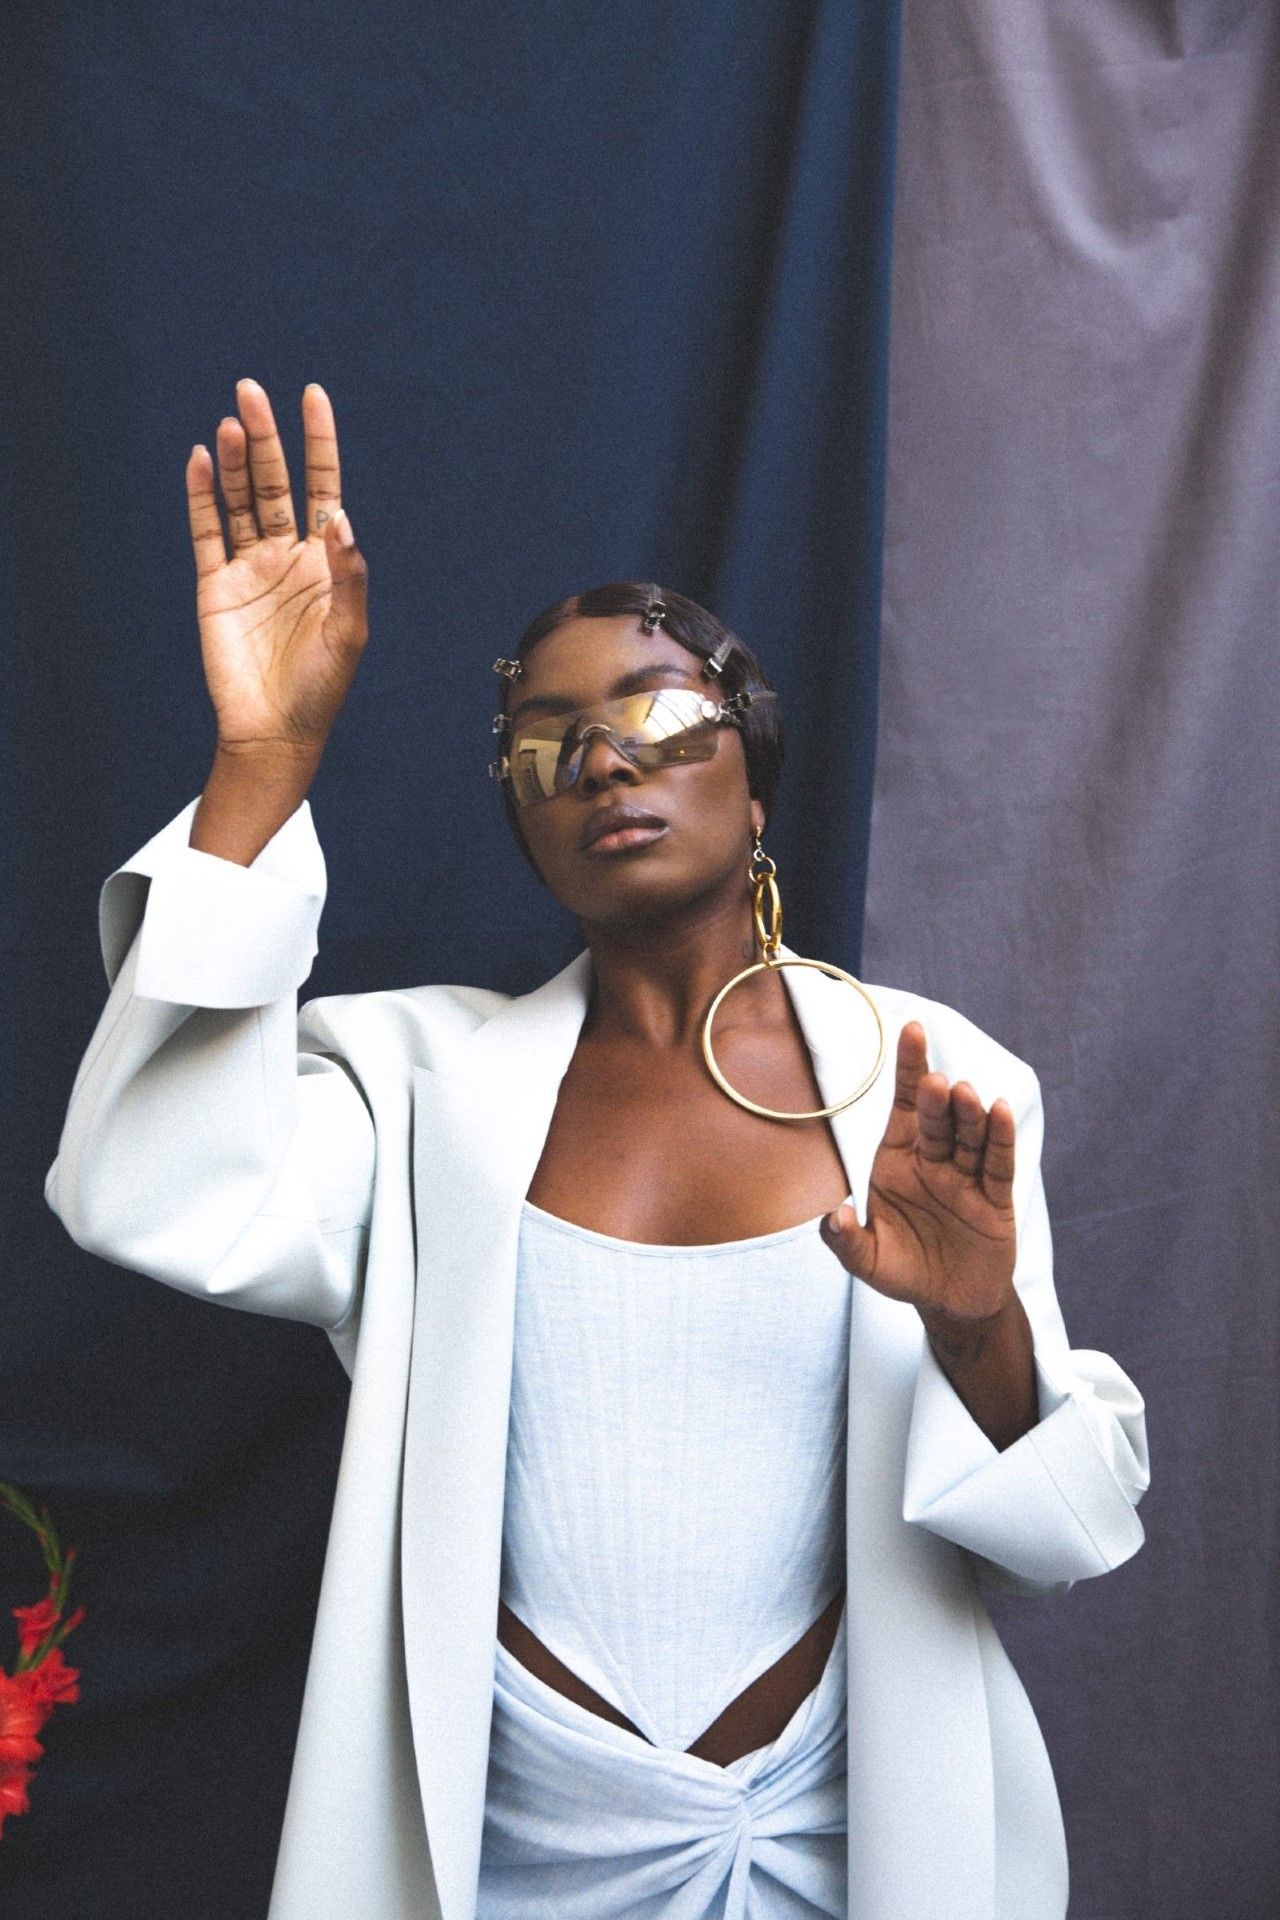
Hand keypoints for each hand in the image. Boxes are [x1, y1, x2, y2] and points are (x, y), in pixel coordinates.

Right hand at [184, 379, 368, 760]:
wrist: (276, 731)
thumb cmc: (322, 688)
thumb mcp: (350, 633)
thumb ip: (348, 575)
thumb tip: (341, 519)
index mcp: (324, 561)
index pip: (324, 487)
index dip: (318, 442)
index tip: (312, 396)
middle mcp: (286, 556)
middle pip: (274, 482)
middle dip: (264, 438)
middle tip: (251, 391)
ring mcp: (248, 568)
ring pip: (238, 501)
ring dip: (232, 461)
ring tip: (229, 423)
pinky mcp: (214, 586)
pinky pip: (206, 533)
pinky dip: (201, 497)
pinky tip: (199, 460)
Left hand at [819, 1021, 1017, 1323]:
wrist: (950, 1303)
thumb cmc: (904, 1271)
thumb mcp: (867, 1261)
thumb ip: (845, 1241)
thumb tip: (832, 1215)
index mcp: (897, 1161)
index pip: (903, 1106)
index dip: (908, 1069)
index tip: (912, 1030)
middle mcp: (932, 1160)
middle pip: (936, 1119)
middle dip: (936, 1099)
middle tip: (937, 1082)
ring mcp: (965, 1177)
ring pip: (969, 1136)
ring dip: (969, 1114)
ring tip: (966, 1095)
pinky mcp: (994, 1199)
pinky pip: (997, 1165)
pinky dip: (1000, 1138)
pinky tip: (999, 1111)